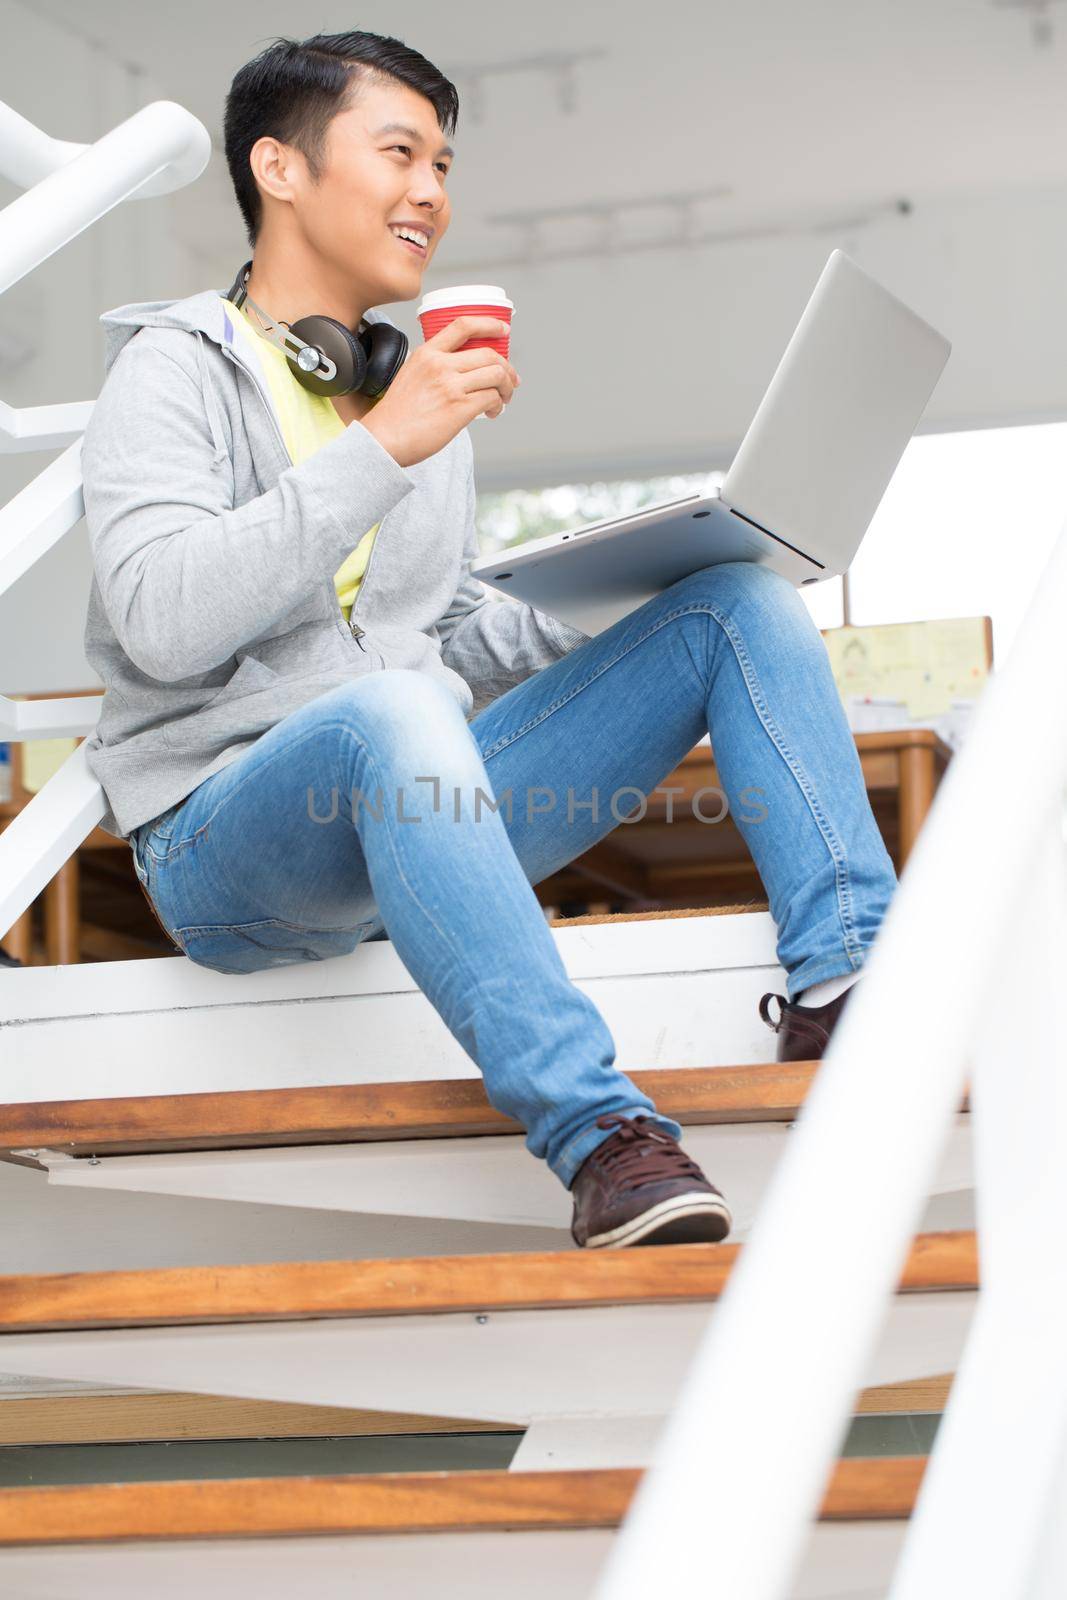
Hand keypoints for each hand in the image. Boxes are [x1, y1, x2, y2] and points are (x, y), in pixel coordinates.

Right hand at [359, 316, 520, 468]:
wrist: (385, 438)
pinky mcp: (459, 408)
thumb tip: (462, 372)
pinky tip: (492, 412)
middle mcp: (440, 365)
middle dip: (507, 368)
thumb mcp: (411, 375)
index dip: (489, 324)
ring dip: (507, 387)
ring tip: (503, 399)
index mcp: (427, 353)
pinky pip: (492, 398)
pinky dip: (499, 405)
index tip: (504, 329)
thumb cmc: (397, 415)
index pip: (463, 325)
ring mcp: (450, 385)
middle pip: (489, 354)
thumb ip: (433, 367)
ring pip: (496, 375)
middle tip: (511, 381)